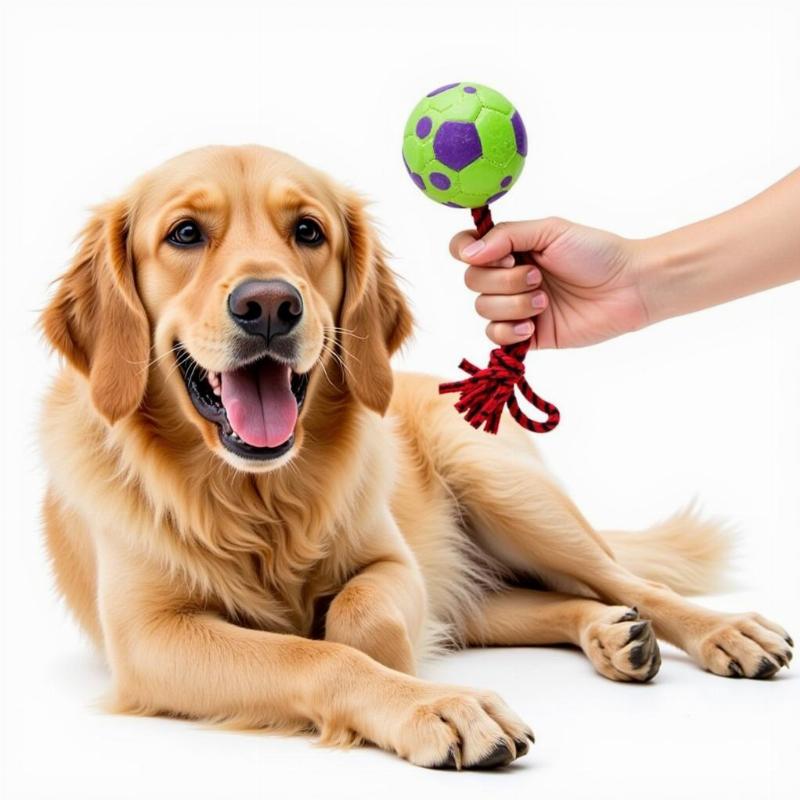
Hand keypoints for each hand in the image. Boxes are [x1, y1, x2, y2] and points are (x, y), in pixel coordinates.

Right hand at [450, 217, 649, 348]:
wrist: (628, 287)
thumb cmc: (596, 252)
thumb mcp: (549, 230)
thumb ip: (505, 236)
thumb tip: (467, 252)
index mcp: (509, 248)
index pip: (463, 249)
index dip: (467, 253)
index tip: (501, 255)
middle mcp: (507, 276)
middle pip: (472, 281)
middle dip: (503, 281)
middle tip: (538, 277)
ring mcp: (515, 307)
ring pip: (483, 309)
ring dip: (514, 304)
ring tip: (545, 301)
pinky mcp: (527, 336)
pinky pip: (495, 336)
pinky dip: (509, 331)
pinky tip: (533, 325)